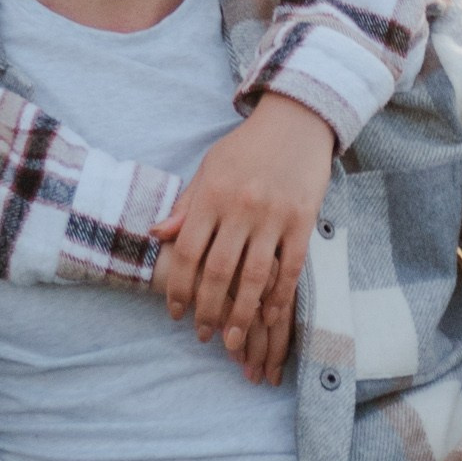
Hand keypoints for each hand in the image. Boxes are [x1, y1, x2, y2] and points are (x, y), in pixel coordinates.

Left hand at [153, 92, 337, 380]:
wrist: (297, 119)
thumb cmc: (247, 147)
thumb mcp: (209, 168)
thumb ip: (187, 205)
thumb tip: (158, 235)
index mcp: (212, 195)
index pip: (187, 252)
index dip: (178, 287)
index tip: (174, 313)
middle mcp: (240, 207)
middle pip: (218, 272)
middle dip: (207, 311)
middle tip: (202, 336)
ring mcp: (273, 215)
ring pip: (254, 277)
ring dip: (241, 314)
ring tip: (233, 341)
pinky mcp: (303, 219)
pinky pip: (290, 267)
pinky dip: (279, 296)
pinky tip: (269, 316)